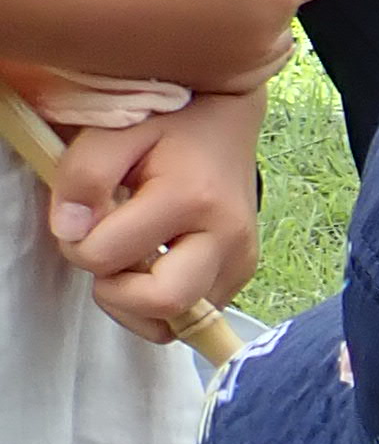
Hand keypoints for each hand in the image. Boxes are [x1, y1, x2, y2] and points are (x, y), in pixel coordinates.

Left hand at [49, 93, 265, 340]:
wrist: (226, 120)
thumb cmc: (167, 123)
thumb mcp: (112, 132)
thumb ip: (82, 176)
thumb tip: (72, 232)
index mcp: (190, 198)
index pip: (107, 258)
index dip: (78, 244)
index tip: (84, 217)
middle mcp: (227, 237)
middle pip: (161, 303)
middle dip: (117, 290)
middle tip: (109, 254)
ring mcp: (240, 260)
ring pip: (177, 323)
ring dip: (138, 304)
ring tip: (131, 261)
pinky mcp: (242, 274)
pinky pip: (193, 316)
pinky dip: (162, 304)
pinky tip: (155, 265)